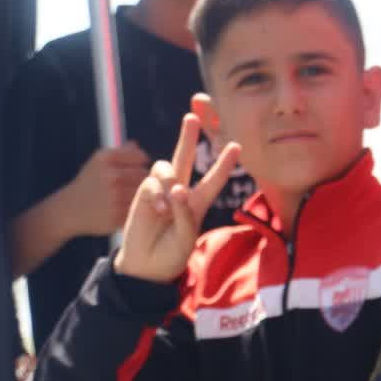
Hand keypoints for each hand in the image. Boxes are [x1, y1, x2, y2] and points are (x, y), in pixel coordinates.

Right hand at [65, 142, 149, 237]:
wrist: (70, 208)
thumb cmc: (90, 182)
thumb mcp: (99, 161)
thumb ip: (121, 151)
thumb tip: (137, 145)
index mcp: (106, 158)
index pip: (141, 157)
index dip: (140, 164)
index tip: (134, 169)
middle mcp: (111, 175)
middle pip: (144, 174)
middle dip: (142, 179)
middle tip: (132, 185)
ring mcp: (115, 195)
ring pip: (145, 192)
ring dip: (141, 194)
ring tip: (129, 194)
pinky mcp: (118, 214)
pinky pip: (138, 208)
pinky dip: (136, 207)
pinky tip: (125, 206)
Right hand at [113, 114, 239, 282]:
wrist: (145, 265)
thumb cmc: (170, 254)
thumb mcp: (185, 239)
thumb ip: (185, 215)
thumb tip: (177, 188)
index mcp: (197, 203)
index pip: (213, 180)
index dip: (224, 164)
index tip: (237, 146)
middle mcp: (180, 191)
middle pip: (184, 158)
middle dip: (187, 136)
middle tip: (192, 116)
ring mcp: (160, 190)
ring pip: (166, 167)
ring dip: (168, 182)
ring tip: (166, 208)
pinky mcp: (143, 192)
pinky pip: (151, 181)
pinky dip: (156, 194)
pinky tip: (157, 210)